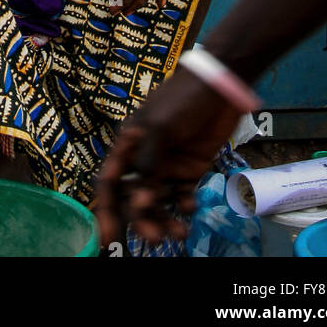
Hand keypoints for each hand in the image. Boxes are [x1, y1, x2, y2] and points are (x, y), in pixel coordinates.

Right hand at [92, 67, 240, 248]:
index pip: (110, 182)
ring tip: (179, 233)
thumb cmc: (182, 100)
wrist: (220, 87)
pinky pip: (181, 195)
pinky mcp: (190, 169)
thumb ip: (149, 164)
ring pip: (158, 201)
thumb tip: (139, 202)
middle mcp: (144, 159)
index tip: (109, 237)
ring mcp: (168, 165)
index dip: (106, 209)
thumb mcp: (161, 128)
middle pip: (134, 198)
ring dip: (164, 219)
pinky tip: (190, 207)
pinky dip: (184, 206)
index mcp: (129, 145)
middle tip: (154, 239)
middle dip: (141, 220)